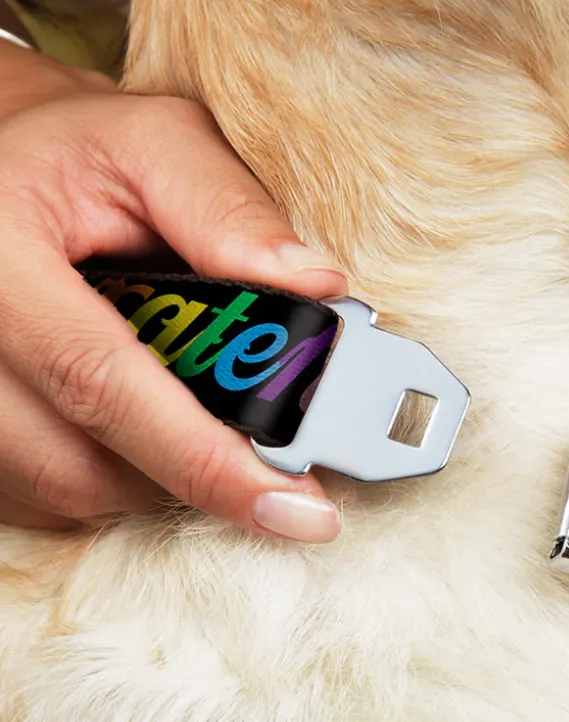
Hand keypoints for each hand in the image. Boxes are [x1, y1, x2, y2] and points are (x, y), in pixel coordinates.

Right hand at [0, 42, 346, 539]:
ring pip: (75, 490)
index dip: (207, 460)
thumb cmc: (79, 157)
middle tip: (282, 468)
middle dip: (201, 474)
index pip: (102, 383)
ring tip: (209, 418)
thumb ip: (230, 210)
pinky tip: (154, 424)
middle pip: (85, 465)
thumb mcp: (155, 146)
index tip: (298, 508)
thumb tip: (317, 287)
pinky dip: (125, 473)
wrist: (6, 176)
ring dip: (164, 474)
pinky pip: (53, 494)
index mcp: (0, 262)